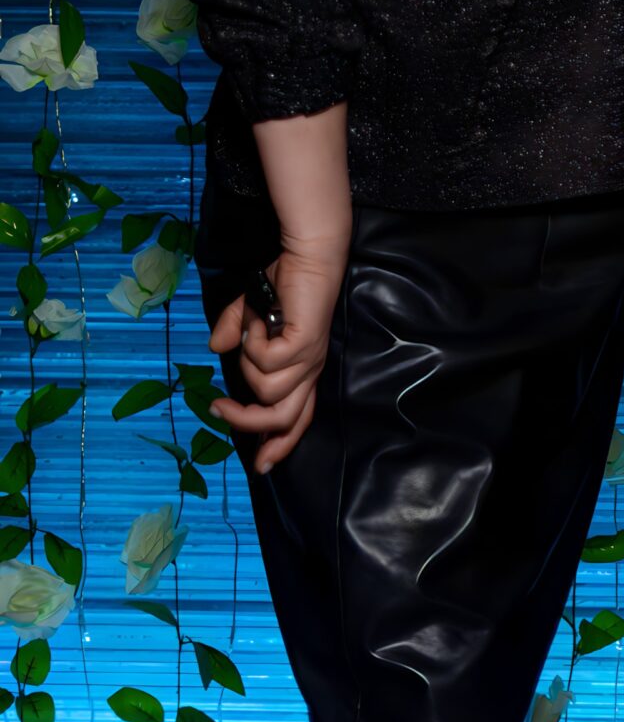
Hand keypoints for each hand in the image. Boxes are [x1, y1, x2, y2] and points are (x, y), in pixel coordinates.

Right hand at [207, 248, 344, 474]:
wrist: (309, 255)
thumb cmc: (286, 282)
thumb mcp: (250, 312)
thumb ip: (234, 330)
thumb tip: (215, 348)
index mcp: (303, 370)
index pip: (297, 418)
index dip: (281, 443)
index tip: (261, 466)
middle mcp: (309, 370)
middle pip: (283, 419)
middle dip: (248, 422)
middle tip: (218, 408)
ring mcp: (309, 359)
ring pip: (268, 390)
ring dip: (248, 362)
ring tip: (254, 330)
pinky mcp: (305, 344)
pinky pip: (266, 362)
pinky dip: (254, 341)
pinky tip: (261, 318)